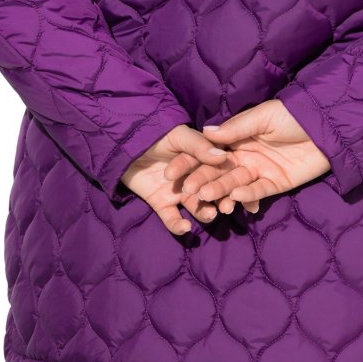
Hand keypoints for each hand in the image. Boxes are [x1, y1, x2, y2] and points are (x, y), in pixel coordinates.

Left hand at [119, 123, 257, 235]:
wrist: (124, 143)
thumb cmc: (155, 134)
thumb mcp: (178, 136)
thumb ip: (198, 146)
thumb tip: (221, 157)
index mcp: (203, 159)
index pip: (219, 171)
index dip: (229, 181)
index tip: (238, 192)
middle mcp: (194, 177)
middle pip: (210, 191)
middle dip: (220, 200)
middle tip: (226, 208)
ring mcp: (178, 192)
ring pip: (196, 206)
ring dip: (204, 212)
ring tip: (210, 215)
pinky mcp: (162, 203)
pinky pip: (172, 218)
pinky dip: (178, 225)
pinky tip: (184, 227)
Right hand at [166, 99, 331, 207]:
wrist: (325, 125)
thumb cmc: (292, 114)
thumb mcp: (262, 117)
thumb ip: (235, 128)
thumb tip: (205, 132)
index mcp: (238, 138)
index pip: (210, 152)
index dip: (192, 161)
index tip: (172, 172)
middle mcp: (245, 156)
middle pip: (219, 171)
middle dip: (202, 180)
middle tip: (187, 191)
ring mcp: (260, 170)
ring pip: (235, 184)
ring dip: (221, 191)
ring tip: (207, 198)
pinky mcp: (276, 183)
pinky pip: (258, 191)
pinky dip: (248, 195)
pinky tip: (237, 197)